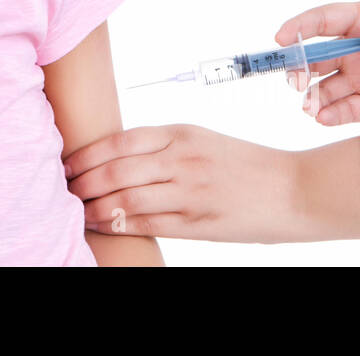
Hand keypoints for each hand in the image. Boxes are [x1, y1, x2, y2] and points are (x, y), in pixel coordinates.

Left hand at [64, 124, 301, 242]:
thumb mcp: (202, 140)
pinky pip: (147, 224)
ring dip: (94, 207)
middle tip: (64, 189)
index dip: (86, 154)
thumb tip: (117, 157)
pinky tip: (102, 226)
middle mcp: (181, 159)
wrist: (294, 189)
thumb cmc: (245, 164)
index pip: (119, 141)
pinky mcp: (198, 223)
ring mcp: (189, 192)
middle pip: (115, 170)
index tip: (66, 163)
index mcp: (181, 133)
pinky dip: (118, 226)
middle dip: (83, 182)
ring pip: (125, 199)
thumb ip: (163, 146)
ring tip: (77, 210)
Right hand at [275, 0, 359, 123]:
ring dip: (312, 95)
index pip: (328, 19)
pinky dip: (329, 114)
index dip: (301, 26)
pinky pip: (345, 109)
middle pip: (317, 54)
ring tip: (309, 107)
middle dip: (299, 66)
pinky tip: (322, 118)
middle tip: (294, 82)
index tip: (280, 38)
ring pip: (326, 85)